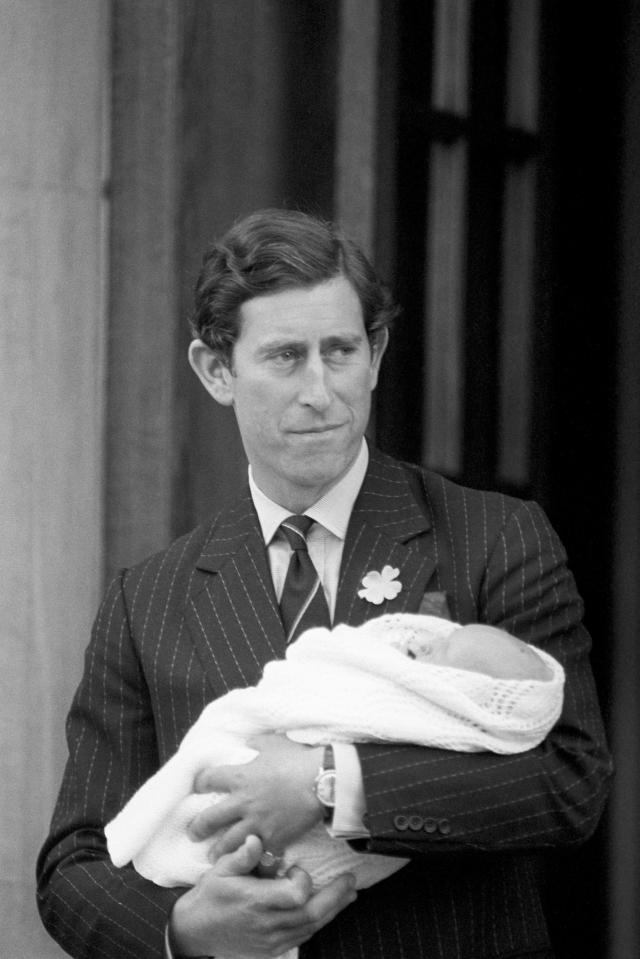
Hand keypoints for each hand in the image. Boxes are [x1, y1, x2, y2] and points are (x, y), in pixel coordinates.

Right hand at [169, 834, 356, 957]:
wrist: (196, 932)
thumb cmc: (210, 896)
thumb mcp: (220, 870)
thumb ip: (241, 856)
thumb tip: (257, 839)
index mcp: (255, 902)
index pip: (295, 896)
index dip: (302, 881)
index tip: (294, 867)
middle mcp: (267, 924)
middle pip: (311, 914)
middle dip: (336, 897)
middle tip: (352, 881)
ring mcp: (271, 940)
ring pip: (311, 927)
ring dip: (333, 910)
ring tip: (349, 894)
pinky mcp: (272, 949)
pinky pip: (302, 936)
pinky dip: (319, 923)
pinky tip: (328, 911)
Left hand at [189, 733, 323, 856]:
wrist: (323, 781)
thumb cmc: (298, 759)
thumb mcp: (274, 743)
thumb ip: (256, 744)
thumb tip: (248, 744)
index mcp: (240, 777)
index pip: (207, 780)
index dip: (199, 784)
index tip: (199, 788)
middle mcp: (242, 803)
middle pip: (208, 820)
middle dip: (197, 828)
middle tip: (193, 833)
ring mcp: (256, 824)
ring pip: (227, 844)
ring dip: (217, 850)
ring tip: (213, 855)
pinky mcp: (273, 839)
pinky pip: (255, 855)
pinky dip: (249, 859)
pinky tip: (245, 862)